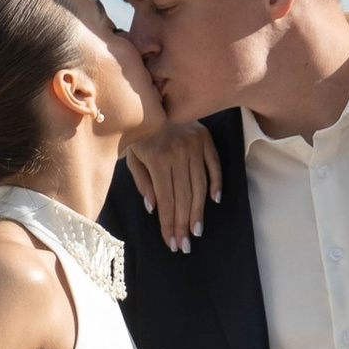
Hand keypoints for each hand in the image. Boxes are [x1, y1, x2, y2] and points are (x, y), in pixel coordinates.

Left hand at [120, 117, 222, 252]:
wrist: (150, 102)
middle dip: (184, 224)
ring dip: (199, 211)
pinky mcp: (206, 139)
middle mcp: (178, 152)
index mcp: (158, 158)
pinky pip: (215, 165)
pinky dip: (216, 183)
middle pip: (184, 197)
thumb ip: (142, 183)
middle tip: (185, 246)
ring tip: (197, 231)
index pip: (167, 200)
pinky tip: (215, 202)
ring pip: (200, 185)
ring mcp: (194, 145)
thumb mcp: (132, 157)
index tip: (171, 243)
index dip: (169, 223)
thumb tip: (155, 208)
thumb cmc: (138, 134)